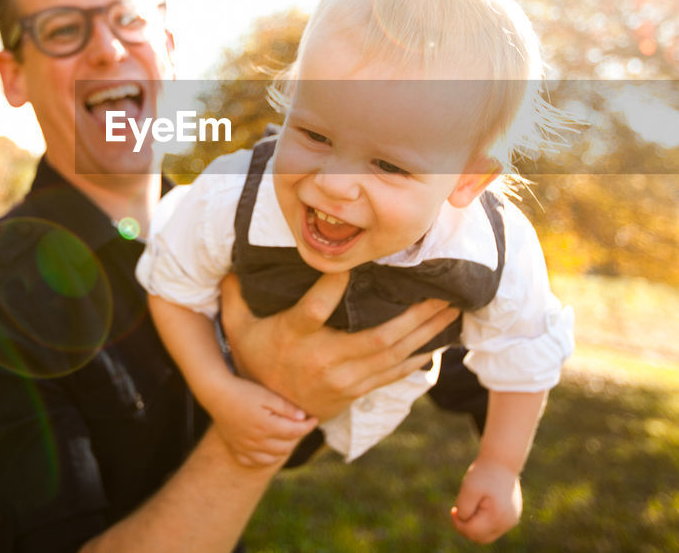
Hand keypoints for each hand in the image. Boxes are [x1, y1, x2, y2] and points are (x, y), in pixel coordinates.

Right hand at [206, 376, 316, 467]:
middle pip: (286, 447)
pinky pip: (253, 463)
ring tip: (286, 436)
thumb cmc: (243, 391)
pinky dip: (264, 459)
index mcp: (267, 427)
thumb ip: (286, 407)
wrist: (216, 394)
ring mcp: (246, 447)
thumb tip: (303, 417)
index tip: (314, 418)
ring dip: (283, 450)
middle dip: (296, 437)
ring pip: (272, 459)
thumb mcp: (267, 394)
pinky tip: (268, 449)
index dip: (308, 426)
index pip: (295, 432)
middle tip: (299, 425)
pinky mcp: (236, 449)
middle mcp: (257, 441)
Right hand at [219, 272, 458, 420]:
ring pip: (393, 356)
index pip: (316, 307)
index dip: (334, 284)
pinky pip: (394, 374)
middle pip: (376, 338)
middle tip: (440, 291)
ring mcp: (344, 379)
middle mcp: (324, 359)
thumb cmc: (256, 361)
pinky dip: (419, 357)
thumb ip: (235, 295)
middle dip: (413, 316)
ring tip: (451, 310)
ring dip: (426, 333)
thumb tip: (227, 262)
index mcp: (295, 337)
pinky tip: (439, 341)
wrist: (269, 416)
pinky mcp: (357, 390)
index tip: (356, 262)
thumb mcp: (238, 329)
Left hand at [451, 456, 521, 543]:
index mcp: (497, 516)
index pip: (472, 532)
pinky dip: (484, 521)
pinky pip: (494, 527)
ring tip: (470, 506)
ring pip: (487, 534)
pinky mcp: (512, 517)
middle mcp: (507, 522)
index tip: (454, 509)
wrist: (502, 461)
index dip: (458, 524)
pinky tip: (479, 506)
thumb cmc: (483, 473)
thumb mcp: (468, 488)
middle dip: (466, 528)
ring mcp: (511, 521)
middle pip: (480, 538)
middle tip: (459, 512)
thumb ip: (464, 509)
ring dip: (475, 525)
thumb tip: (463, 521)